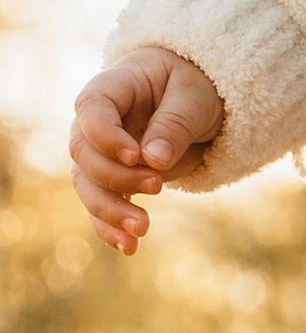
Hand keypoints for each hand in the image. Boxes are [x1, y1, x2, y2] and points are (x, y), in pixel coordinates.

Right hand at [70, 46, 227, 252]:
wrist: (194, 99)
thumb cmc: (194, 85)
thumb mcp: (195, 97)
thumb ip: (174, 124)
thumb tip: (154, 161)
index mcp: (114, 88)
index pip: (92, 109)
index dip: (106, 136)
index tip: (136, 156)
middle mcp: (97, 122)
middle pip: (84, 153)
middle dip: (116, 177)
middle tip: (157, 186)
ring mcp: (100, 152)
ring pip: (88, 186)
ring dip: (110, 211)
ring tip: (141, 230)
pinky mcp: (111, 180)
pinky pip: (101, 206)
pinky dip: (111, 228)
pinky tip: (129, 247)